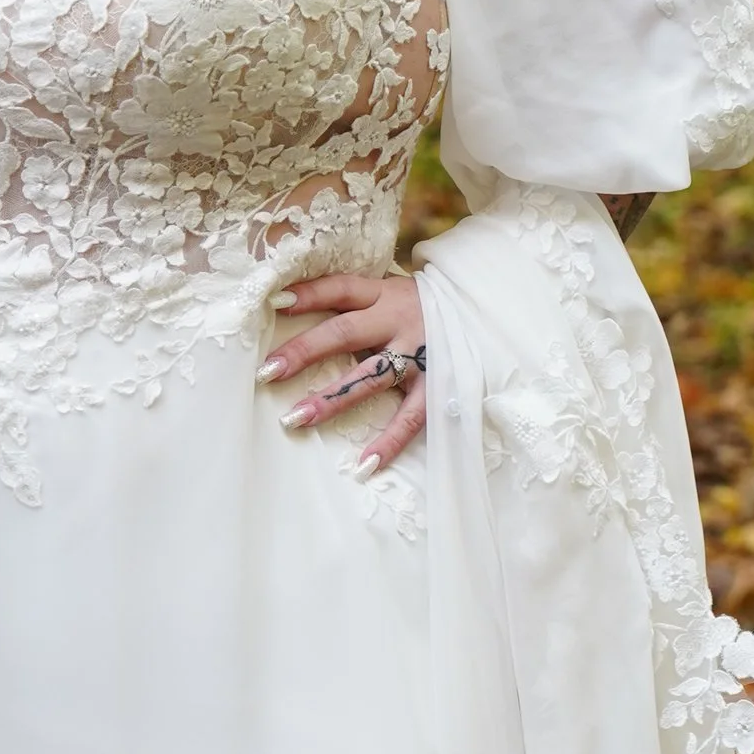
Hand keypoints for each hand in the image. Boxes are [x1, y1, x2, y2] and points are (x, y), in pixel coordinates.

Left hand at [259, 268, 426, 469]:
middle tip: (268, 371)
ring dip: (332, 399)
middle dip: (304, 351)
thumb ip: (355, 303)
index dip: (309, 294)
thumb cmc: (424, 308)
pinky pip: (410, 418)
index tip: (274, 302)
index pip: (341, 289)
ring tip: (296, 418)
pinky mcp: (437, 386)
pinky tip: (364, 464)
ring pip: (369, 377)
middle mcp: (398, 322)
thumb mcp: (392, 293)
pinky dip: (389, 442)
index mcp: (384, 295)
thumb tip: (293, 307)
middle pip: (344, 334)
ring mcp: (418, 355)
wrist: (485, 315)